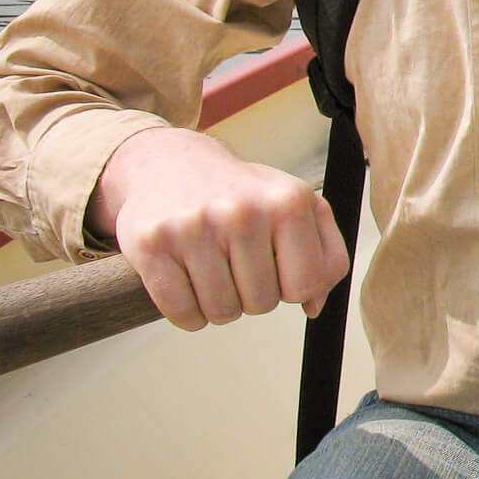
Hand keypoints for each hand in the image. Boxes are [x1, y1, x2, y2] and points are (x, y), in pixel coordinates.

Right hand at [89, 127, 349, 330]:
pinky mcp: (152, 245)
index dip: (293, 288)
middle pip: (262, 303)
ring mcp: (194, 228)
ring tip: (214, 270)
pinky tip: (187, 281)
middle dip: (253, 295)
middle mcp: (243, 212)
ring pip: (222, 313)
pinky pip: (182, 314)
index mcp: (288, 202)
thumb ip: (326, 255)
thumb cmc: (242, 194)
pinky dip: (187, 312)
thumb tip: (314, 306)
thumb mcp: (298, 206)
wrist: (169, 164)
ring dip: (220, 305)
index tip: (278, 268)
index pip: (306, 285)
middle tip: (238, 264)